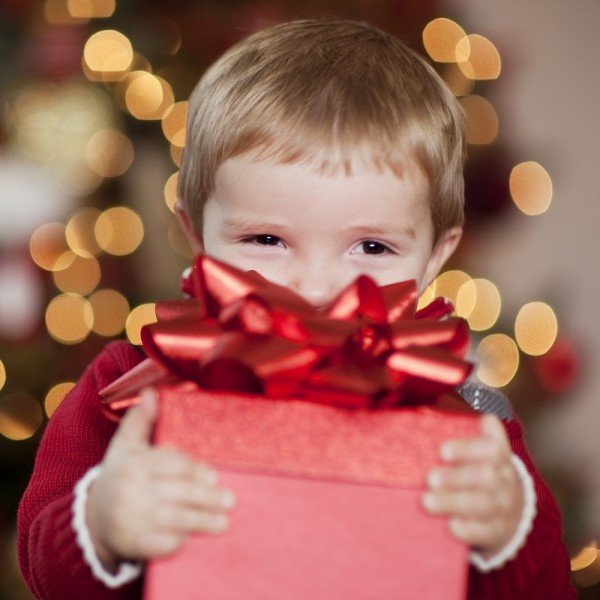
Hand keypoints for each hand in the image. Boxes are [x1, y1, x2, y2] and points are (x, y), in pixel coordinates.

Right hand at [86, 388, 234, 570]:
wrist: (93, 519)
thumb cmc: (119, 476)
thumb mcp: (125, 445)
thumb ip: (140, 419)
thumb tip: (152, 391)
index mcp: (133, 463)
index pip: (172, 465)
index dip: (195, 470)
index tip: (214, 475)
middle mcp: (131, 491)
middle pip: (178, 492)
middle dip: (207, 497)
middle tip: (229, 499)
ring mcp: (131, 519)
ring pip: (175, 518)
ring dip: (203, 521)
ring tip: (225, 521)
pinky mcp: (133, 544)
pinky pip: (162, 544)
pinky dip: (180, 542)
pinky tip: (195, 539)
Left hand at [422, 414, 523, 558]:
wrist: (508, 511)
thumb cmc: (477, 467)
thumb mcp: (474, 444)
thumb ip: (460, 422)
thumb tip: (435, 400)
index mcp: (498, 454)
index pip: (493, 448)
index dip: (469, 448)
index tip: (442, 450)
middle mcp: (504, 479)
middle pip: (486, 477)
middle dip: (456, 477)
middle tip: (429, 478)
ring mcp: (503, 507)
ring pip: (484, 505)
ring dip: (453, 502)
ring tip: (426, 501)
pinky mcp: (496, 531)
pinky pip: (486, 532)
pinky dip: (468, 530)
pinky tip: (450, 526)